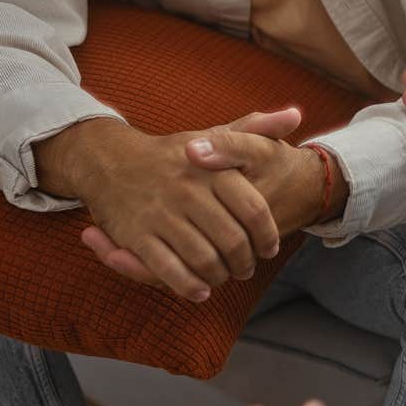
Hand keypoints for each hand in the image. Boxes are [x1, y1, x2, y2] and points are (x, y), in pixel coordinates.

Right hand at [41, 107, 308, 301]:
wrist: (110, 161)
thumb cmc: (173, 154)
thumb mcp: (214, 134)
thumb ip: (256, 128)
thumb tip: (295, 116)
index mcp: (212, 169)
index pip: (254, 211)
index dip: (267, 236)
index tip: (270, 249)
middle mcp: (188, 190)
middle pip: (232, 241)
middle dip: (244, 262)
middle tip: (246, 269)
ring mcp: (161, 214)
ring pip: (204, 260)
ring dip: (219, 276)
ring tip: (224, 277)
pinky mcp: (136, 235)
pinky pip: (169, 270)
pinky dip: (189, 286)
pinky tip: (199, 290)